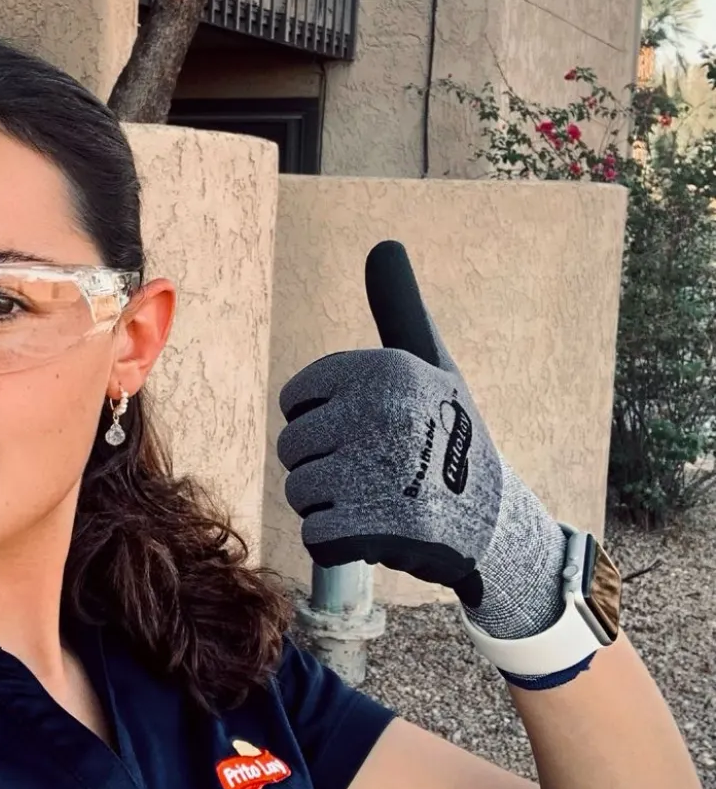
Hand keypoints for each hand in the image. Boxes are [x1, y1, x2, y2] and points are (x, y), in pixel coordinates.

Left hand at [276, 240, 566, 642]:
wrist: (497, 523)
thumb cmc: (452, 436)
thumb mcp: (430, 364)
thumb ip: (400, 309)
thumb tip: (386, 245)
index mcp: (384, 368)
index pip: (296, 401)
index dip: (321, 424)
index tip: (364, 432)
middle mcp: (382, 411)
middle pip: (292, 449)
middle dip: (323, 468)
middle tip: (374, 473)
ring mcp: (381, 470)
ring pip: (300, 492)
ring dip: (330, 506)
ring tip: (377, 501)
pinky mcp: (381, 526)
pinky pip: (315, 536)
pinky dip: (338, 543)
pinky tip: (377, 532)